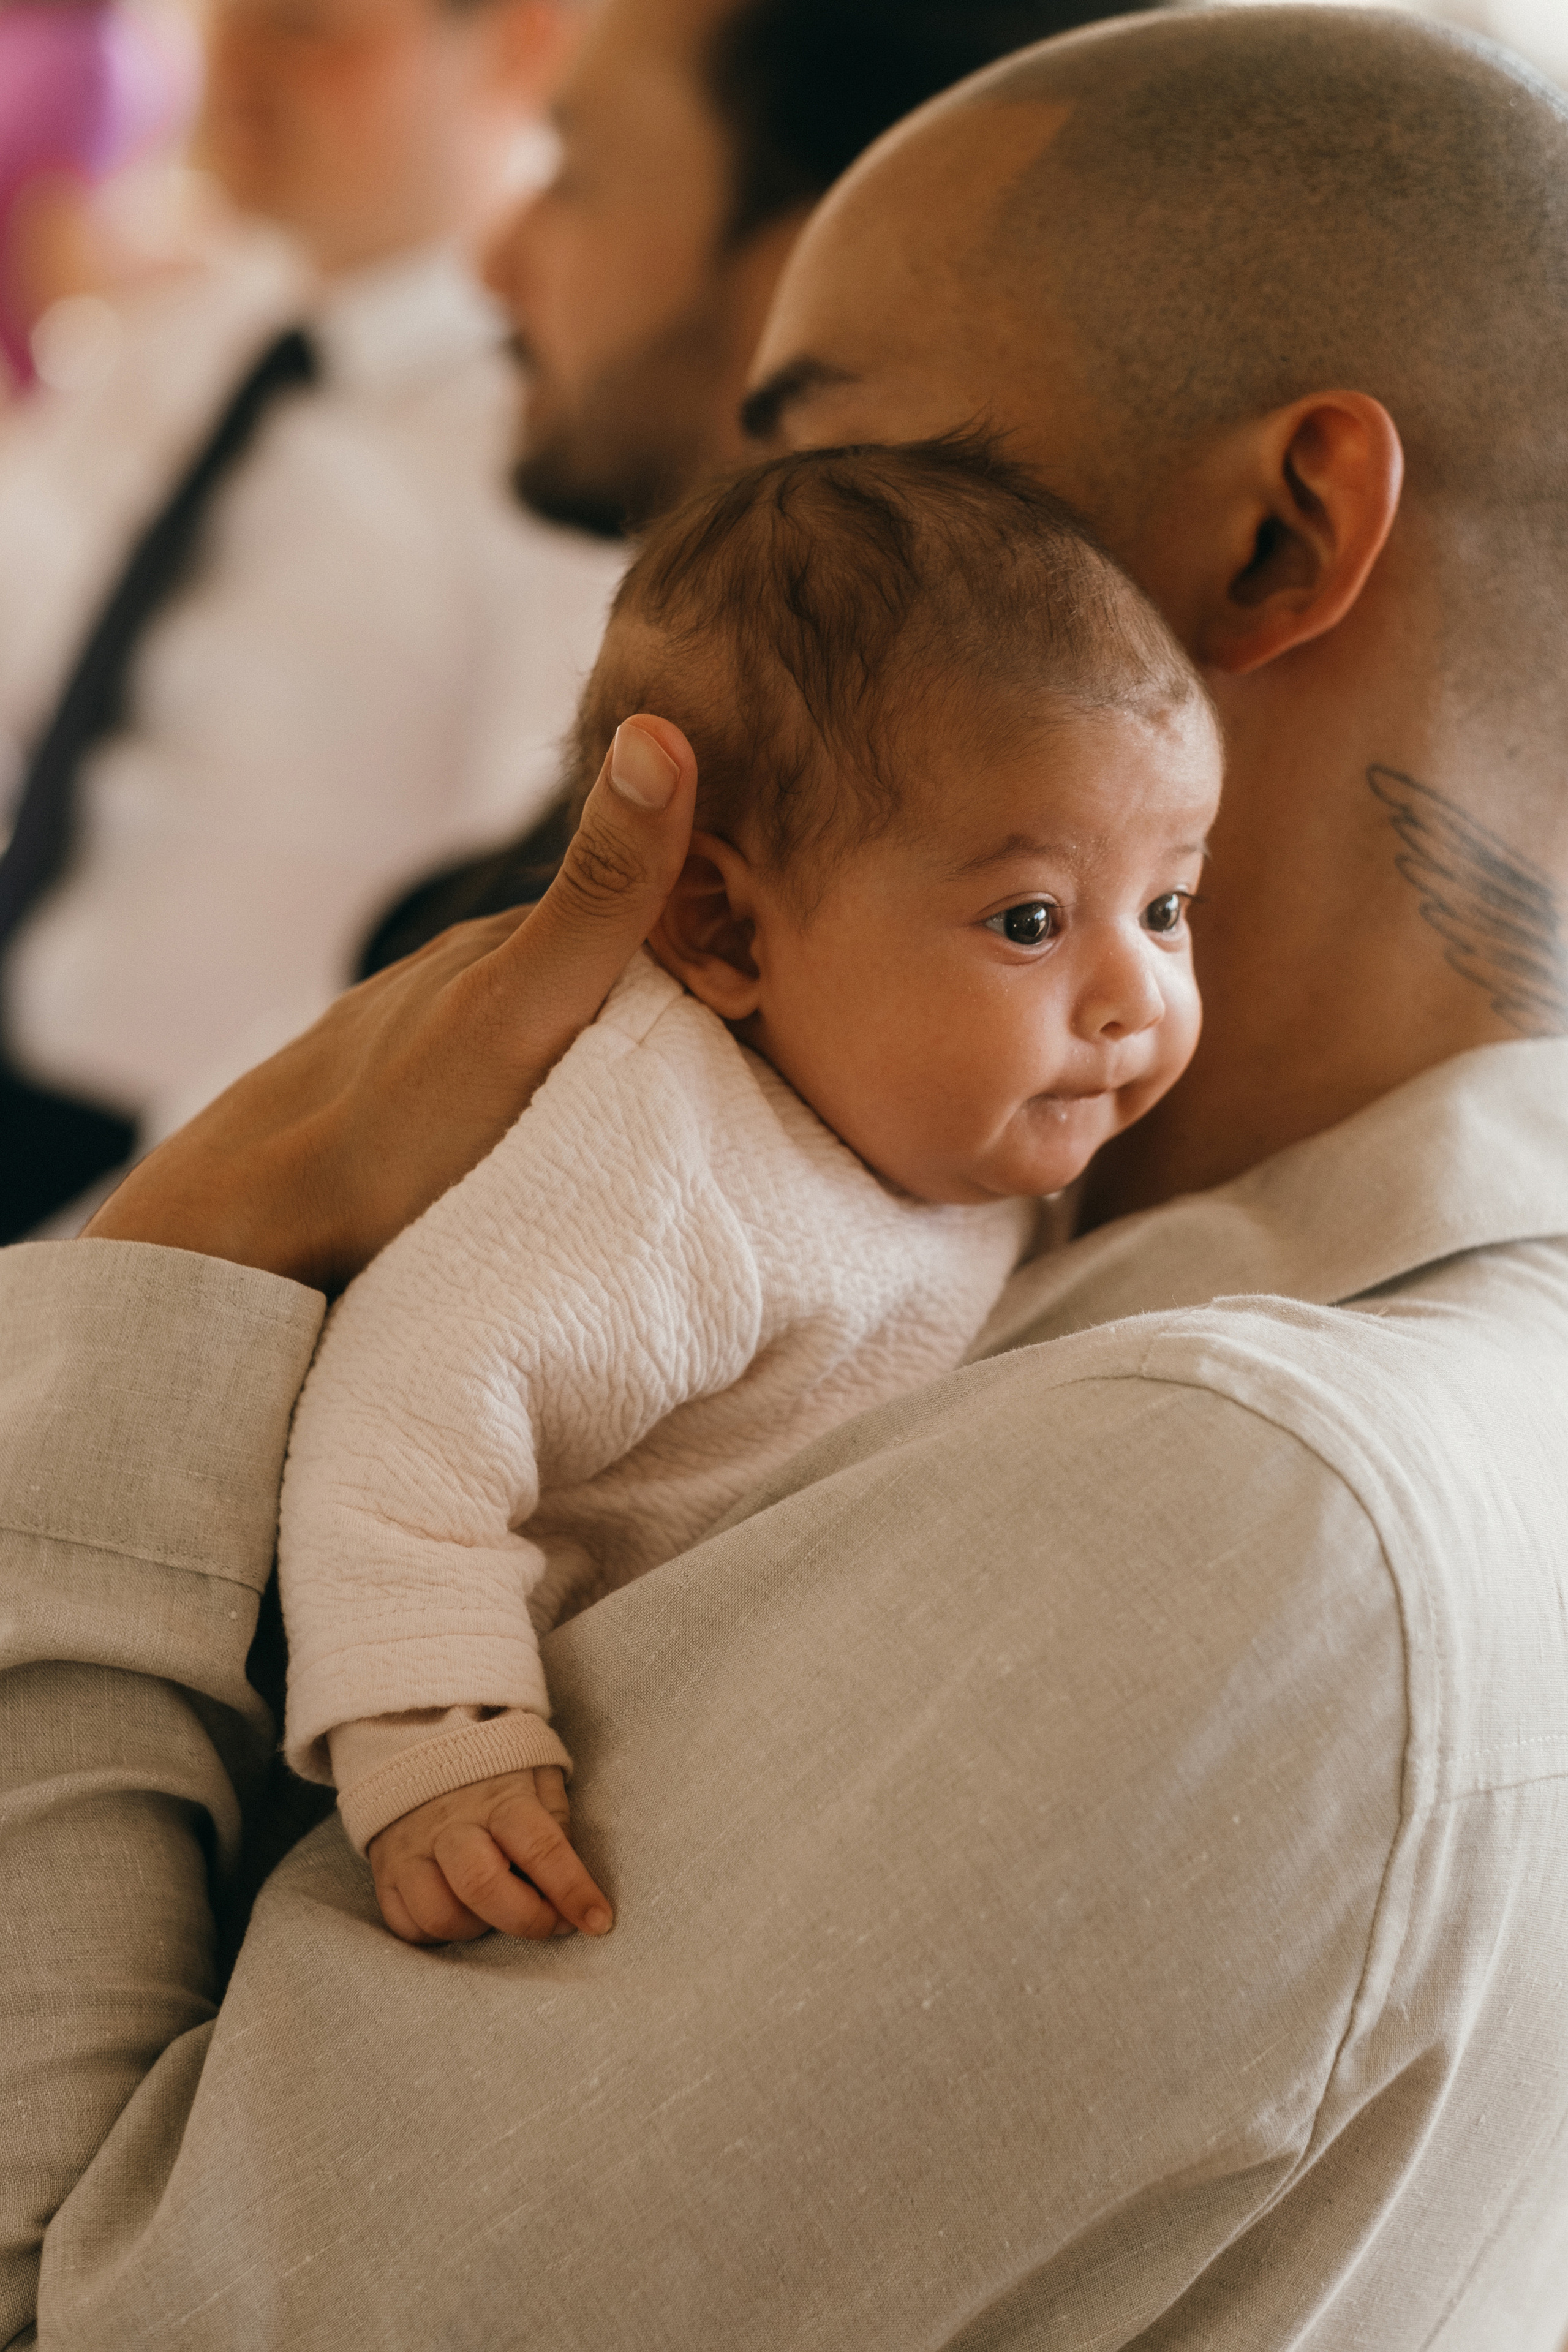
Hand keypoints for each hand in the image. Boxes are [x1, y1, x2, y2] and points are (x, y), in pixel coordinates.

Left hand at [83, 718, 697, 1292]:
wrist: (251, 1223)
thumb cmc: (400, 1124)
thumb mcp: (524, 1005)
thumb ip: (602, 893)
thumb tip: (658, 731)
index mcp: (511, 945)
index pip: (648, 922)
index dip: (722, 941)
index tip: (797, 984)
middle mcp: (470, 979)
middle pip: (601, 976)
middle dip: (673, 995)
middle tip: (757, 1058)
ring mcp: (434, 1041)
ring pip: (551, 1030)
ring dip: (612, 1051)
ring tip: (673, 1102)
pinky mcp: (411, 1110)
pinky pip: (507, 1086)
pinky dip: (551, 1093)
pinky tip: (564, 1132)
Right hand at [368, 1767, 613, 1945]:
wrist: (416, 1740)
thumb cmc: (493, 1770)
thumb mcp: (536, 1774)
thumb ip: (555, 1820)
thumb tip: (573, 1879)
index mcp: (500, 1797)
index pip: (541, 1846)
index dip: (573, 1890)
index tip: (599, 1921)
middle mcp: (451, 1824)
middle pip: (482, 1885)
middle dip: (525, 1919)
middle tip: (552, 1924)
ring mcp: (411, 1849)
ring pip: (438, 1914)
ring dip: (476, 1928)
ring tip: (496, 1910)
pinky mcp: (384, 1872)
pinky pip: (405, 1924)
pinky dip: (436, 1933)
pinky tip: (460, 1912)